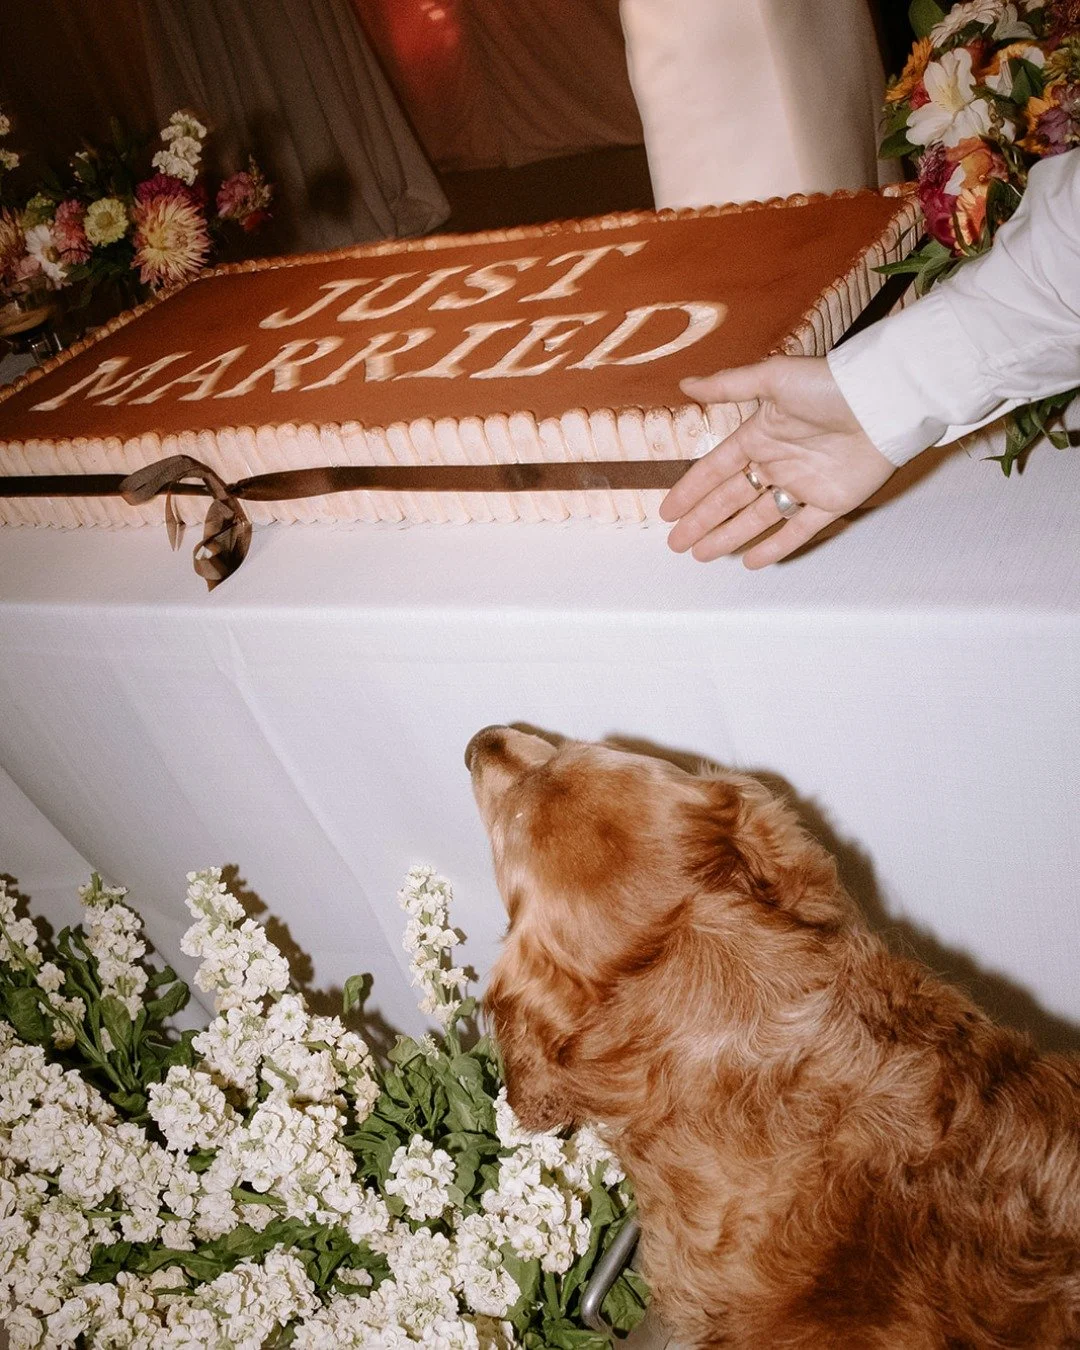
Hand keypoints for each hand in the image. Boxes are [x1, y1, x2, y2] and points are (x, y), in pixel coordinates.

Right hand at [660, 356, 895, 567]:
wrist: (883, 401)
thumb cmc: (829, 385)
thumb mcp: (772, 378)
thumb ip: (727, 386)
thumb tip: (685, 385)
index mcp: (760, 434)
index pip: (716, 469)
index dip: (691, 491)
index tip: (668, 512)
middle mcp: (778, 462)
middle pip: (731, 499)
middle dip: (702, 521)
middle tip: (677, 544)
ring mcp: (803, 485)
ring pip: (757, 519)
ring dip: (729, 537)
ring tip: (702, 555)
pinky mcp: (831, 503)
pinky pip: (799, 530)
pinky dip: (777, 547)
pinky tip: (752, 561)